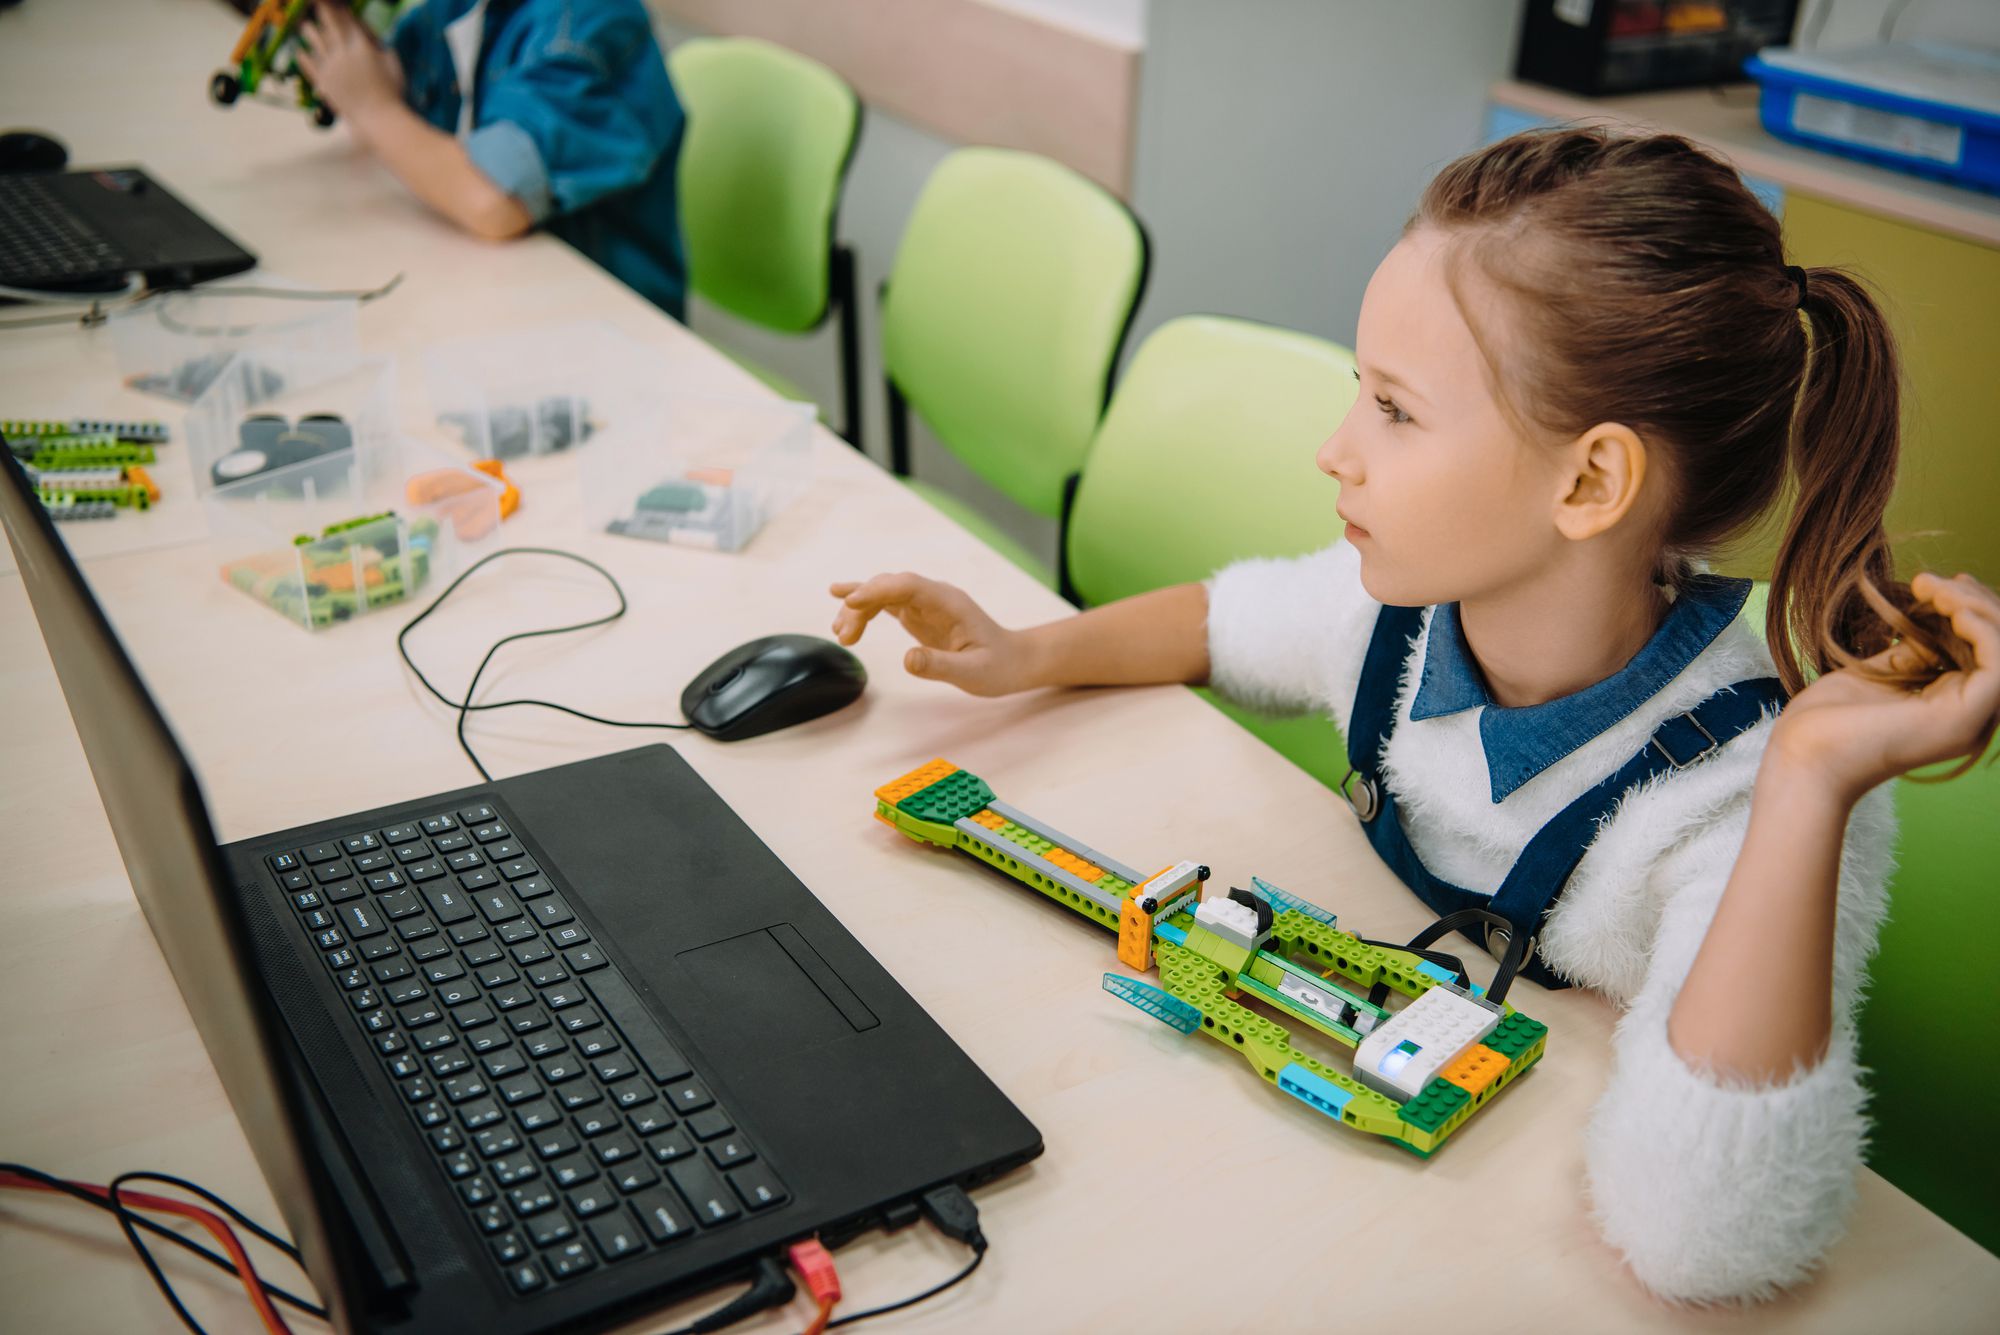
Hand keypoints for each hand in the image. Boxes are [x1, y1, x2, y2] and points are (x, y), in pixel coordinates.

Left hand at [294, 1, 403, 119]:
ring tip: (305, 25)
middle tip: (316, 4)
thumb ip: (382, 47)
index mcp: (360, 45)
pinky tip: (299, 51)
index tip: (336, 4)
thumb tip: (372, 37)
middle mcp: (342, 52)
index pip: (347, 21)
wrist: (377, 118)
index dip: (340, 10)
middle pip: (328, 27)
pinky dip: (303, 57)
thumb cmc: (392, 92)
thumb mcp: (394, 63)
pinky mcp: (323, 82)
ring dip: (309, 31)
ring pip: (314, 42)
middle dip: (322, 13)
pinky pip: (308, 65)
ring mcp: (329, 67)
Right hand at [830, 573, 1040, 696]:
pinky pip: (886, 604)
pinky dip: (865, 611)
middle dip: (861, 605)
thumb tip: (906, 660)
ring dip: (858, 609)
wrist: (1013, 661)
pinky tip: (845, 617)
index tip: (850, 602)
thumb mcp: (972, 673)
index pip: (907, 585)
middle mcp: (934, 596)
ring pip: (883, 594)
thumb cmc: (997, 666)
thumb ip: (940, 666)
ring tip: (842, 636)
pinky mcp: (919, 614)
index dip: (877, 590)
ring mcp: (925, 603)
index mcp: (949, 602)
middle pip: (889, 587)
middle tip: (844, 637)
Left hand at [1767, 572, 1999, 801]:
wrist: (1802, 756)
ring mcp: (1970, 720)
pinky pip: (1999, 665)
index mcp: (1953, 708)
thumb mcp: (1881, 673)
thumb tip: (1936, 621)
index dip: (1969, 610)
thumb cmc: (1828, 721)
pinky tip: (1949, 609)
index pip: (1983, 650)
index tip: (1933, 583)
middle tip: (1930, 582)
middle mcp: (1971, 717)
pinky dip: (1982, 628)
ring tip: (1934, 590)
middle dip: (1974, 602)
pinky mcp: (1963, 717)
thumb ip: (1915, 652)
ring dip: (1977, 608)